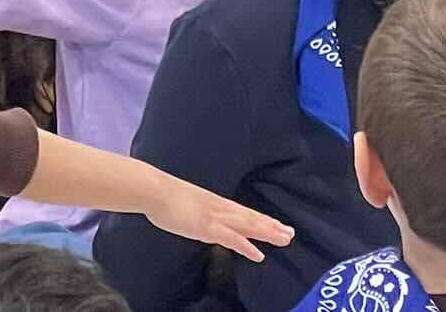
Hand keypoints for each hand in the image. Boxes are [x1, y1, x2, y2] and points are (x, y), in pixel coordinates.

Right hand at [149, 177, 294, 261]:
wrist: (154, 189)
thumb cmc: (166, 196)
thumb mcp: (188, 204)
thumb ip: (198, 211)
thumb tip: (202, 219)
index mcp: (215, 202)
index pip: (244, 212)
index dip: (261, 219)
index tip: (277, 224)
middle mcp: (220, 208)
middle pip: (251, 218)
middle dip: (271, 226)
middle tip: (291, 233)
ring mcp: (215, 217)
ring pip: (247, 226)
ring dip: (267, 232)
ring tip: (285, 239)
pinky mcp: (208, 226)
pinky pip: (232, 238)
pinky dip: (247, 246)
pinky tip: (259, 254)